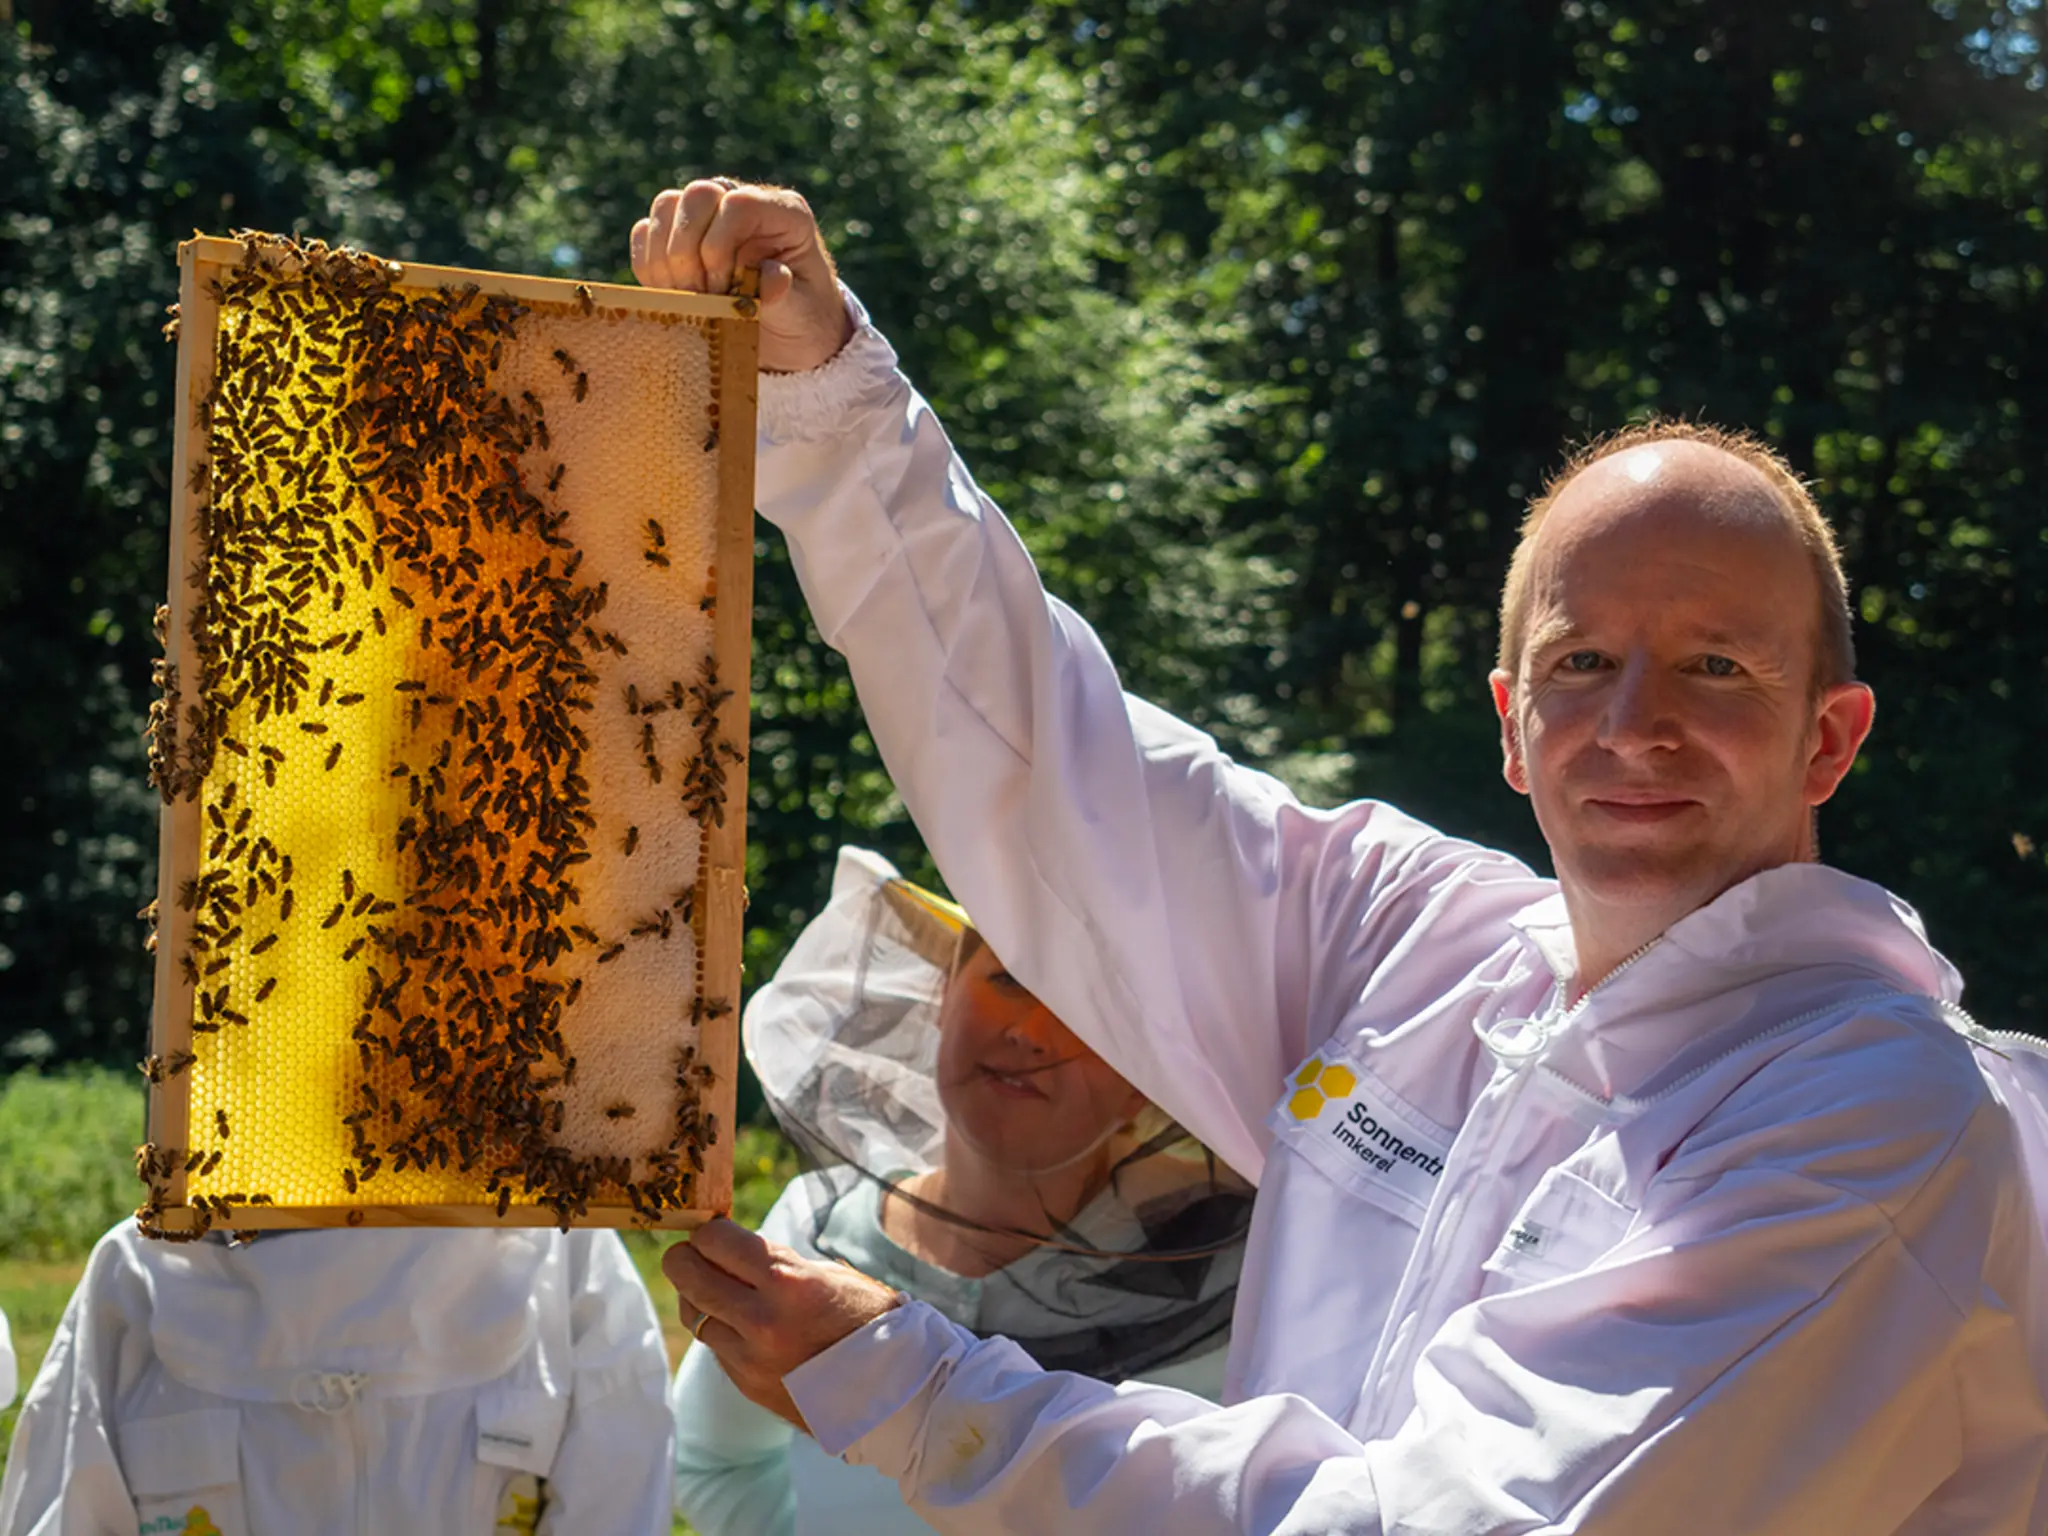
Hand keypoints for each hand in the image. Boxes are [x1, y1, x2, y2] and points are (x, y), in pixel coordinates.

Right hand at [630, 180, 855, 373]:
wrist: (790, 336)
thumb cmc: (804, 319)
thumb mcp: (803, 312)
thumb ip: (785, 294)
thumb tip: (768, 276)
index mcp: (784, 212)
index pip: (737, 205)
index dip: (719, 247)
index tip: (724, 290)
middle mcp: (741, 202)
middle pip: (696, 195)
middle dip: (688, 252)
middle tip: (701, 297)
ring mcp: (707, 216)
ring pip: (665, 207)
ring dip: (665, 260)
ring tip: (687, 301)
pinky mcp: (677, 237)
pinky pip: (644, 235)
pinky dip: (650, 268)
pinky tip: (672, 298)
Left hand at [664, 1217, 902, 1426]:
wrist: (892, 1389)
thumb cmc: (868, 1319)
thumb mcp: (828, 1275)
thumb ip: (776, 1263)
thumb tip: (731, 1250)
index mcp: (788, 1282)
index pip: (715, 1241)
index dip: (708, 1230)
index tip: (713, 1230)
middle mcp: (761, 1320)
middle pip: (687, 1275)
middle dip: (685, 1257)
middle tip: (694, 1252)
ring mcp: (750, 1358)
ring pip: (691, 1313)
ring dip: (697, 1296)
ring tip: (716, 1287)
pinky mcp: (747, 1384)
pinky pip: (714, 1346)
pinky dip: (719, 1329)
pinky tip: (739, 1322)